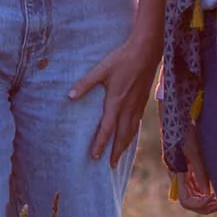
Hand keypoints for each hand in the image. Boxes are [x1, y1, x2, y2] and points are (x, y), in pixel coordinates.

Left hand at [70, 31, 159, 164]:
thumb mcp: (101, 69)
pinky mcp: (143, 101)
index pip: (107, 129)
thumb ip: (86, 83)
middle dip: (116, 152)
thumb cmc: (122, 59)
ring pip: (131, 131)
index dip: (101, 144)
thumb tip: (70, 95)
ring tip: (120, 156)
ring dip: (125, 145)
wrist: (146, 51)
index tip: (95, 157)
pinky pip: (137, 123)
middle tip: (110, 165)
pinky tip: (130, 135)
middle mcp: (128, 108)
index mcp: (116, 102)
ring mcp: (137, 105)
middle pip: (122, 136)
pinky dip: (132, 134)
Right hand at [176, 121, 216, 214]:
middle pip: (192, 202)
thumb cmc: (185, 130)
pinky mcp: (192, 170)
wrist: (180, 117)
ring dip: (210, 200)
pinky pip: (200, 188)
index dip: (200, 204)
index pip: (186, 201)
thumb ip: (200, 171)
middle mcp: (180, 179)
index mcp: (176, 174)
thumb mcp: (193, 149)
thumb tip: (208, 192)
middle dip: (207, 205)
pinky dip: (210, 192)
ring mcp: (185, 176)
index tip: (213, 197)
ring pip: (197, 197)